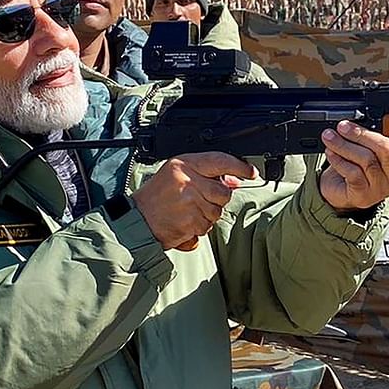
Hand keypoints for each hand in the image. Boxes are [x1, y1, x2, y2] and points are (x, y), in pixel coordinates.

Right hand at [131, 152, 257, 249]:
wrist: (136, 220)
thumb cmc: (156, 198)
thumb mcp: (177, 176)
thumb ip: (205, 175)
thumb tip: (234, 180)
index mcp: (183, 165)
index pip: (219, 160)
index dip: (239, 166)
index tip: (251, 172)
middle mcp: (187, 180)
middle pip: (223, 192)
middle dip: (217, 199)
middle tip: (199, 200)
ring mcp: (189, 202)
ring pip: (217, 211)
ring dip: (207, 216)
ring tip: (187, 212)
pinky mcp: (190, 221)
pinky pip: (208, 227)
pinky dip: (199, 228)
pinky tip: (184, 222)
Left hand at [319, 121, 388, 210]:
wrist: (340, 190)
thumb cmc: (358, 165)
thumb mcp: (371, 148)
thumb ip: (377, 134)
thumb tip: (362, 116)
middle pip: (387, 150)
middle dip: (363, 134)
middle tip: (344, 126)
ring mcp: (382, 187)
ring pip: (366, 159)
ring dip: (344, 144)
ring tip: (330, 136)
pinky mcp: (364, 195)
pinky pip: (353, 172)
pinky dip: (339, 159)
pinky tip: (331, 151)